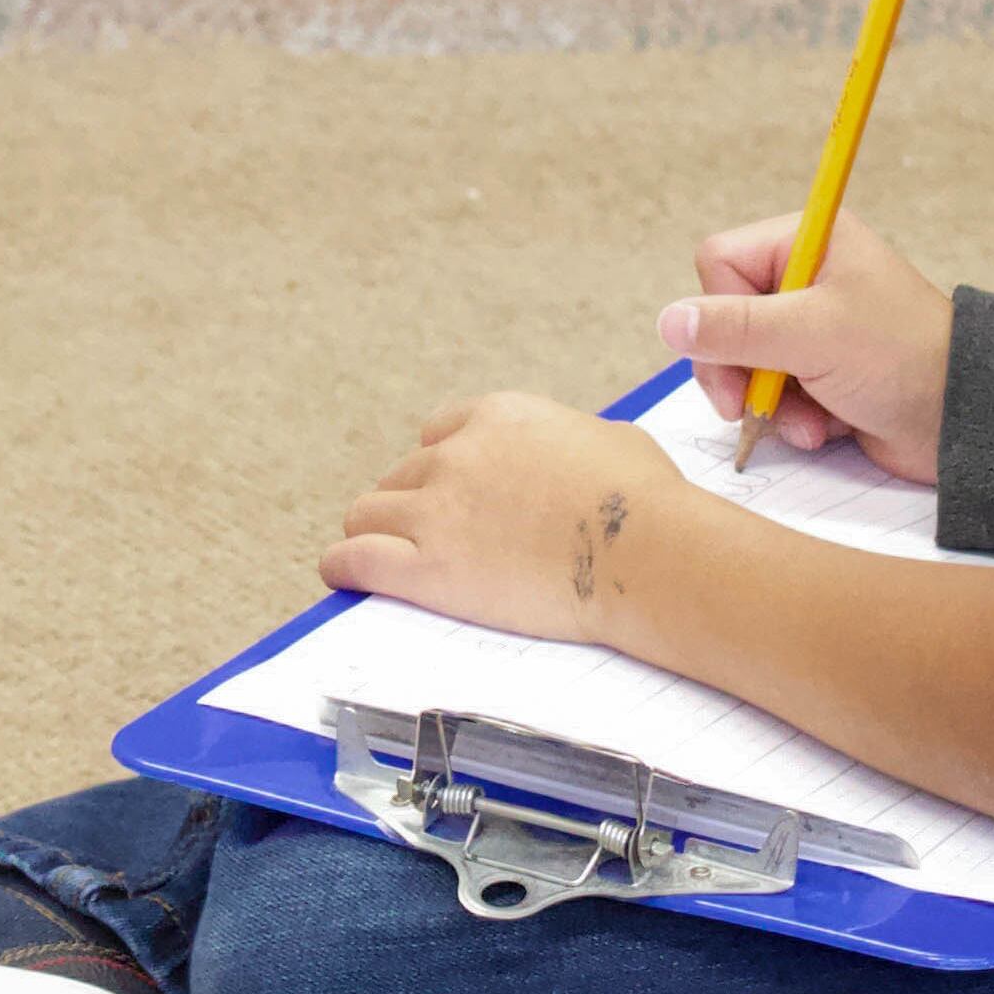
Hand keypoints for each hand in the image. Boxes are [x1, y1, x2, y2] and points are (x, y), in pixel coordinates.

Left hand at [321, 392, 681, 647]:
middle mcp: (458, 454)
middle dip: (412, 503)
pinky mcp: (428, 567)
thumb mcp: (613, 440)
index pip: (438, 432)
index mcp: (499, 417)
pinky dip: (344, 567)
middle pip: (402, 475)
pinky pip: (356, 559)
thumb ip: (575, 441)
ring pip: (368, 512)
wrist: (649, 553)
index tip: (447, 490)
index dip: (440, 465)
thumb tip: (582, 451)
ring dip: (374, 533)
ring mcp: (438, 510)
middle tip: (426, 537)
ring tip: (377, 556)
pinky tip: (343, 575)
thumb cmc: (649, 503)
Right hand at [655, 212, 956, 479]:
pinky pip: (773, 394)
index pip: (720, 262)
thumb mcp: (813, 334)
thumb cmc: (903, 358)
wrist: (966, 421)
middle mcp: (807, 280)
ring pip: (743, 363)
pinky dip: (791, 418)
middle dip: (737, 369)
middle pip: (723, 318)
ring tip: (807, 421)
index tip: (743, 348)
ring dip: (768, 401)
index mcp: (810, 243)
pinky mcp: (821, 375)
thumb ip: (736, 328)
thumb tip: (669, 322)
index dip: (721, 309)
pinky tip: (823, 430)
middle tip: (745, 405)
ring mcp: (813, 330)